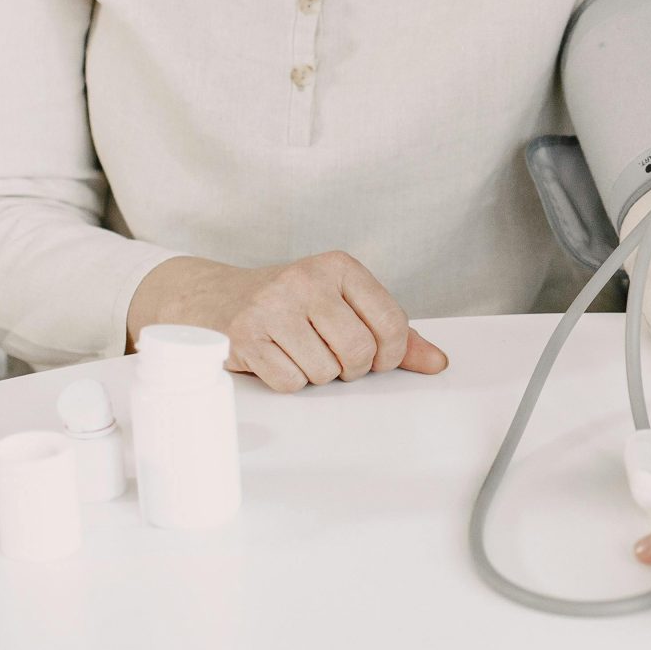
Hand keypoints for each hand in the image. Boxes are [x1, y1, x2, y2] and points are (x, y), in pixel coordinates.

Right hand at [127, 251, 448, 392]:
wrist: (213, 298)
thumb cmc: (290, 304)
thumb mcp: (342, 304)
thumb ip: (393, 332)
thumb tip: (437, 362)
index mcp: (339, 266)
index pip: (392, 324)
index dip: (390, 355)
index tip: (375, 357)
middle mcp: (305, 279)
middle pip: (358, 353)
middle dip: (350, 368)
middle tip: (332, 357)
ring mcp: (271, 306)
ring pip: (323, 373)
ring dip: (315, 375)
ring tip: (298, 352)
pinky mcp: (244, 336)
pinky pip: (290, 383)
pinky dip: (287, 381)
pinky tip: (275, 359)